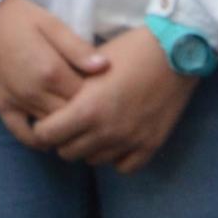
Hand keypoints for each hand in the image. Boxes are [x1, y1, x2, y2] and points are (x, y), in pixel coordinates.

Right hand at [0, 0, 105, 137]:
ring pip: (52, 128)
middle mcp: (35, 92)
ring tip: (78, 120)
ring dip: (66, 127)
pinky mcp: (2, 107)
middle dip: (85, 114)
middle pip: (71, 116)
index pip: (87, 96)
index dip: (98, 94)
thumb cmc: (16, 17)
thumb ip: (77, 48)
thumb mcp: (50, 23)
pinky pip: (22, 134)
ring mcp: (17, 102)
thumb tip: (105, 67)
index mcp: (51, 70)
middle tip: (93, 106)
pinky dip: (39, 140)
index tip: (103, 89)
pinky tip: (50, 136)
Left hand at [33, 26, 195, 171]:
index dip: (43, 126)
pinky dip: (116, 156)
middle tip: (71, 123)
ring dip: (89, 147)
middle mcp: (106, 131)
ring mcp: (129, 141)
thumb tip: (50, 103)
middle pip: (67, 152)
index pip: (46, 135)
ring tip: (95, 128)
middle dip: (64, 138)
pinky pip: (123, 167)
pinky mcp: (150, 145)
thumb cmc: (129, 50)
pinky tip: (117, 138)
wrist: (174, 51)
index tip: (49, 118)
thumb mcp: (90, 64)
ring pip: (93, 161)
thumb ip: (69, 89)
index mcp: (87, 108)